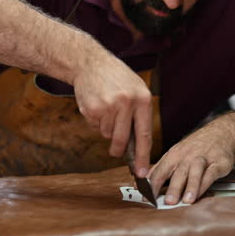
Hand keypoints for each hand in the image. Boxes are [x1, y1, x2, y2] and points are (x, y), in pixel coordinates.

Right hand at [72, 53, 152, 175]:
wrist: (90, 63)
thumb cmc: (116, 78)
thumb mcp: (136, 89)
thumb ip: (139, 114)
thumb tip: (139, 146)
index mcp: (143, 99)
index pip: (144, 134)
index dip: (143, 156)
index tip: (142, 172)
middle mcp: (127, 103)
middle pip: (122, 139)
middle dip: (117, 149)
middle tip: (115, 151)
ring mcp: (109, 106)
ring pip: (107, 133)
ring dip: (105, 127)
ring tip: (105, 108)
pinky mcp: (92, 108)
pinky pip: (95, 127)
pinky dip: (95, 121)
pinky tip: (96, 105)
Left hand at [148, 125, 234, 204]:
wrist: (219, 133)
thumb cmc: (194, 147)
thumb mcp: (175, 154)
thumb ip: (160, 169)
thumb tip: (142, 182)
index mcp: (173, 155)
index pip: (160, 171)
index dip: (153, 185)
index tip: (146, 197)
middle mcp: (187, 156)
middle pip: (178, 172)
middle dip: (173, 188)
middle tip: (168, 201)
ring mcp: (203, 159)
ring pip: (195, 172)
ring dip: (191, 186)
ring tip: (187, 200)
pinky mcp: (218, 162)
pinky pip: (211, 173)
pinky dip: (205, 184)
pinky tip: (201, 193)